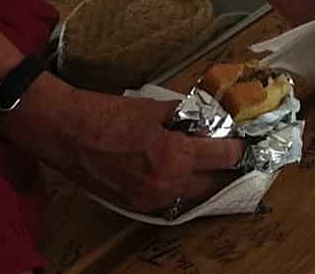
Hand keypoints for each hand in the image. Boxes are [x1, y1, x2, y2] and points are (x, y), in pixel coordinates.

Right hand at [29, 84, 243, 215]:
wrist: (67, 133)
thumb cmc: (108, 114)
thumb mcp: (155, 108)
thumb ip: (186, 118)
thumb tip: (210, 121)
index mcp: (174, 156)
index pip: (223, 156)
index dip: (239, 147)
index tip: (247, 141)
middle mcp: (167, 185)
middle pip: (215, 184)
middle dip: (229, 170)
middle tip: (238, 157)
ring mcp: (151, 200)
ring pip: (194, 197)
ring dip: (208, 184)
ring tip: (217, 167)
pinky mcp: (136, 205)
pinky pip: (172, 202)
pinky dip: (185, 191)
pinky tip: (188, 177)